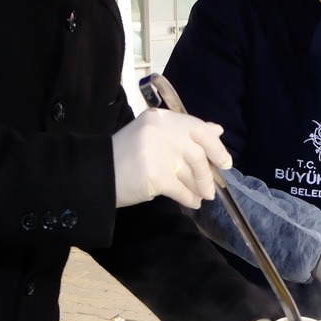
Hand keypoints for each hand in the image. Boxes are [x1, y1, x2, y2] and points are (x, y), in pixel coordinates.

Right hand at [112, 108, 231, 208]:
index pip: (197, 127)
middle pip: (196, 152)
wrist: (94, 175)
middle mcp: (160, 130)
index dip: (215, 146)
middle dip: (206, 174)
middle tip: (211, 190)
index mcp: (160, 118)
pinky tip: (191, 203)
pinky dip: (188, 198)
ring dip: (198, 187)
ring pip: (189, 172)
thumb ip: (184, 133)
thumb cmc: (124, 157)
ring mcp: (157, 152)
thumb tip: (217, 131)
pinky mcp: (154, 174)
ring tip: (201, 197)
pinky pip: (180, 189)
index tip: (226, 162)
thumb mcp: (153, 136)